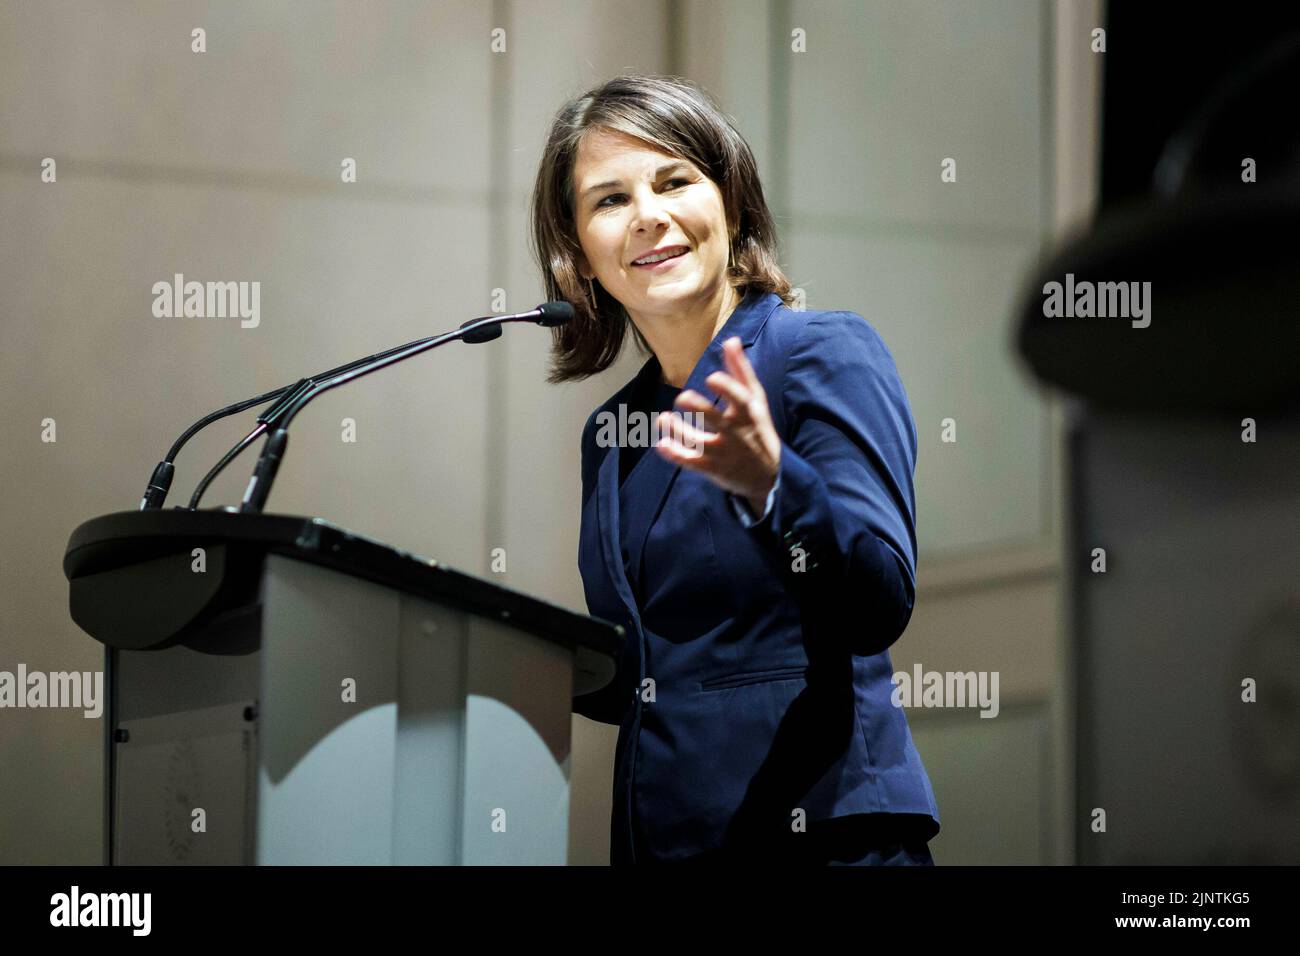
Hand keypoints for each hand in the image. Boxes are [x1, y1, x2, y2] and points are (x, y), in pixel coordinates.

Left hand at [654, 336, 780, 513]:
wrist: (767, 475)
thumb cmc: (757, 429)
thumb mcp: (755, 400)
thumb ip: (741, 370)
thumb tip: (730, 340)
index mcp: (748, 412)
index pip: (740, 399)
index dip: (726, 388)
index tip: (710, 378)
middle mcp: (736, 432)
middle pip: (717, 420)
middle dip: (699, 409)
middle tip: (682, 398)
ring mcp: (723, 452)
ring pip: (699, 442)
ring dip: (679, 431)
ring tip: (663, 419)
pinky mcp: (712, 468)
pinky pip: (692, 463)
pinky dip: (676, 455)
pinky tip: (662, 444)